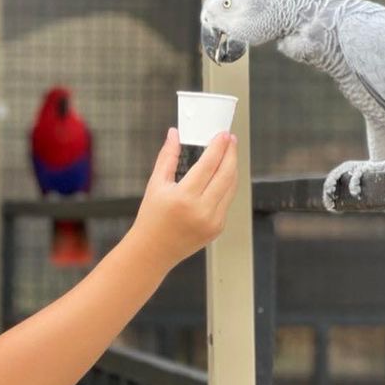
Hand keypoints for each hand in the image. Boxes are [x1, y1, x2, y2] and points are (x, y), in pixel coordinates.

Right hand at [130, 128, 237, 271]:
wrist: (153, 250)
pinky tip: (223, 175)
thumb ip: (167, 157)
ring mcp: (213, 221)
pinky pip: (227, 201)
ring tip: (229, 154)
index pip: (209, 165)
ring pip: (231, 188)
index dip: (218, 147)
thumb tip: (174, 134)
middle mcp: (202, 210)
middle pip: (226, 174)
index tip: (223, 135)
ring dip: (232, 168)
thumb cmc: (151, 217)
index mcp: (184, 198)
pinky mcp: (218, 228)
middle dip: (231, 154)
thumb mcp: (155, 184)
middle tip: (231, 140)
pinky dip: (227, 185)